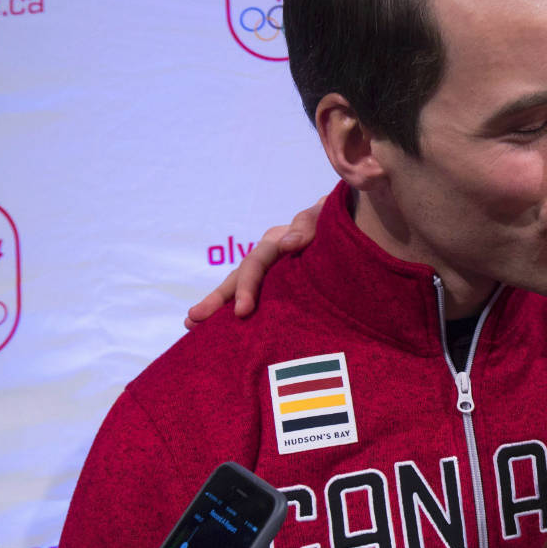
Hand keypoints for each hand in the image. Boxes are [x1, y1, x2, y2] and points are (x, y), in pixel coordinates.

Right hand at [184, 196, 326, 327]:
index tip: (243, 311)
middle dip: (218, 299)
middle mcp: (269, 256)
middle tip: (195, 319)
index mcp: (278, 240)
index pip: (256, 264)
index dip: (247, 287)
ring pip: (240, 287)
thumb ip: (310, 223)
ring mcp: (272, 271)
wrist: (355, 226)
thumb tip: (286, 244)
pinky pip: (255, 298)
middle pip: (239, 276)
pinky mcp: (279, 286)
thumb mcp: (326, 217)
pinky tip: (218, 330)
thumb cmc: (339, 221)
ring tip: (191, 324)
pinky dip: (235, 310)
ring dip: (217, 305)